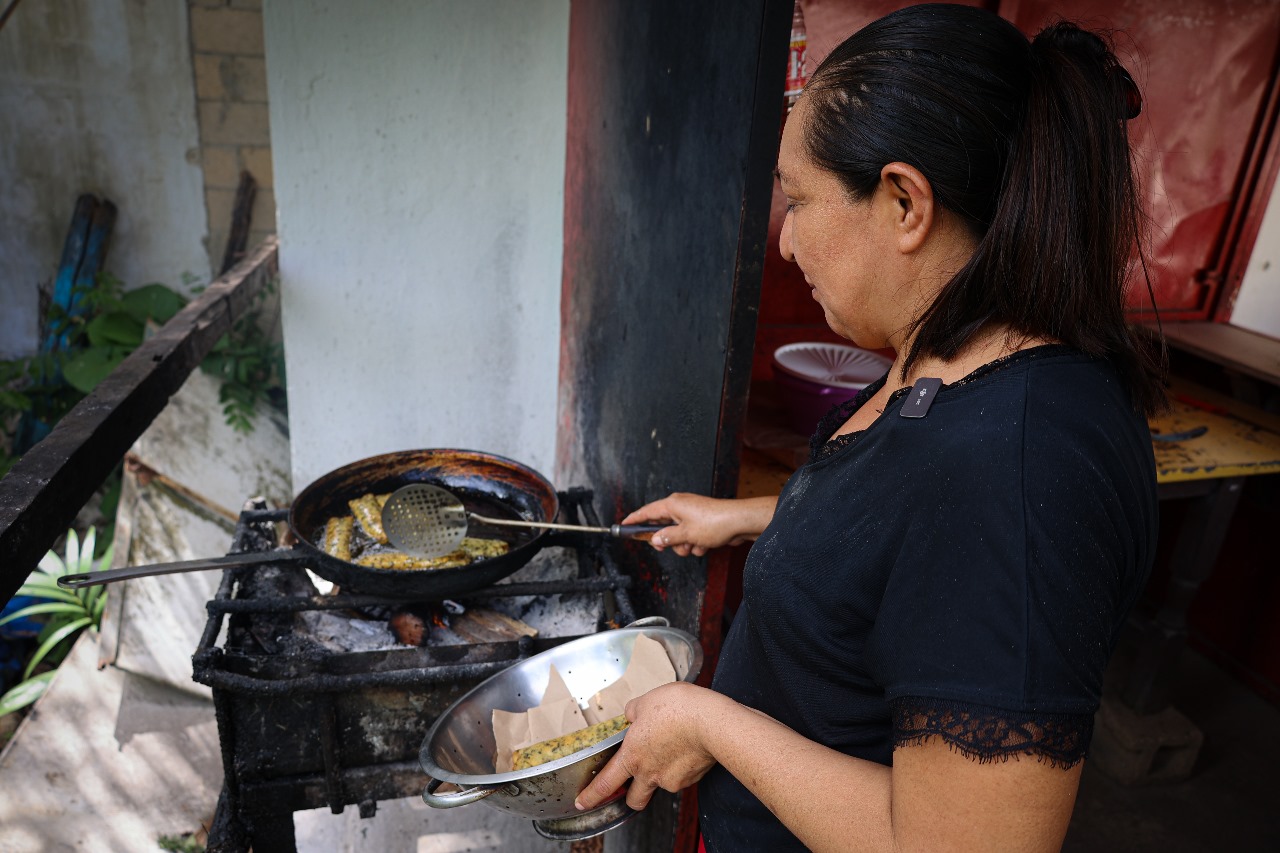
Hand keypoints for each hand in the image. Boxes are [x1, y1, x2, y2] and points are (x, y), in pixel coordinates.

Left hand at [574, 682, 719, 811]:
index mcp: (632, 756)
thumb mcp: (646, 701)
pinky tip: (686, 748)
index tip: (582, 803)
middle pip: (634, 799)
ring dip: (661, 775)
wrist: (712, 722)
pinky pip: (681, 777)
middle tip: (633, 786)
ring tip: (671, 749)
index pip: (605, 783)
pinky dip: (681, 767)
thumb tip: (633, 715)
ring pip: (661, 785)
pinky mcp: (691, 780)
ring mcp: (671, 780)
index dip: (591, 796)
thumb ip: (634, 711)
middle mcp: (650, 773)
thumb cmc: (678, 709)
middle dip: (631, 797)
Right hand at [621, 493, 775, 556]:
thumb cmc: (714, 522)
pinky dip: (696, 544)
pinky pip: (690, 537)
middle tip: (667, 547)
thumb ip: (666, 538)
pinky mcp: (702, 522)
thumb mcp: (685, 534)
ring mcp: (692, 514)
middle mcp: (680, 507)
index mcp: (672, 505)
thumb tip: (655, 540)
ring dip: (684, 545)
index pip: (647, 512)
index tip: (624, 525)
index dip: (634, 519)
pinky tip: (705, 544)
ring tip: (695, 545)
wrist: (739, 522)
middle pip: (662, 527)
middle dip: (667, 541)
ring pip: (677, 536)